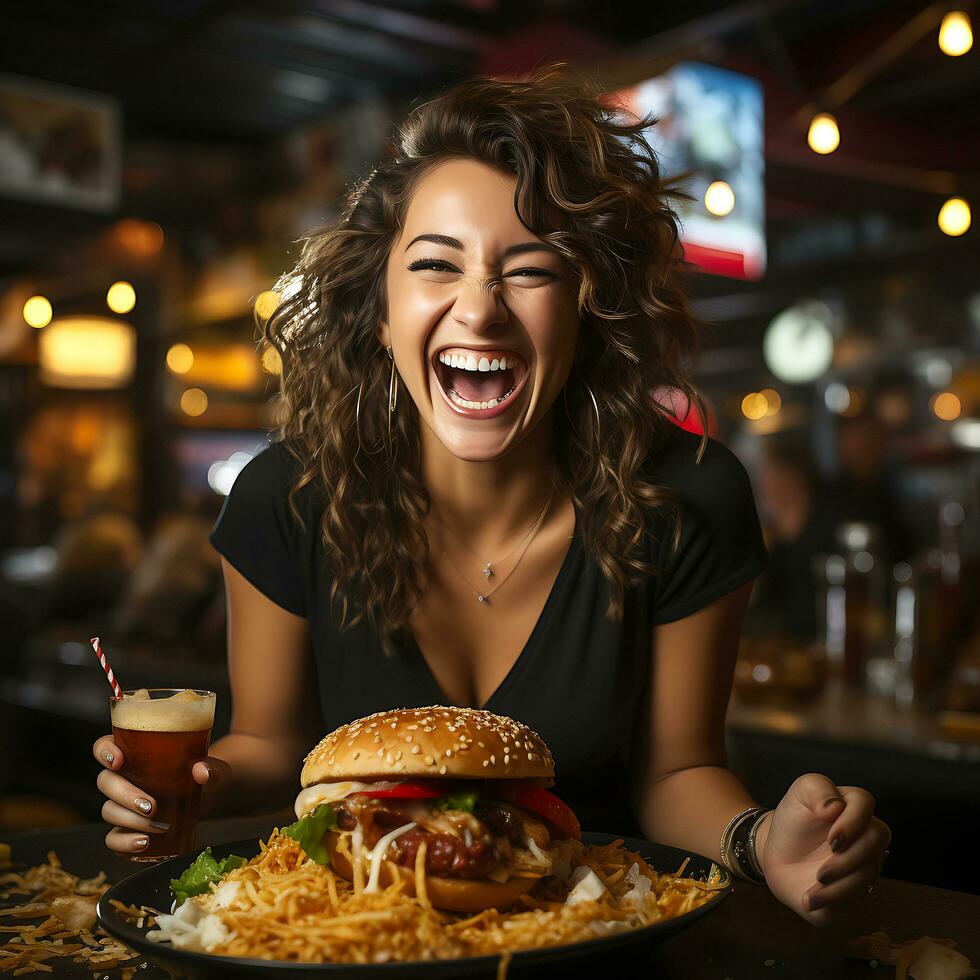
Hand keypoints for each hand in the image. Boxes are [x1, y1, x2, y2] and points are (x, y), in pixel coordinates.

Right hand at [92, 735, 230, 854]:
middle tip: (152, 807)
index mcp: (137, 752)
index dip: (105, 751)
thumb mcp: (213, 767)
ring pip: (108, 810)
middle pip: (106, 782)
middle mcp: (126, 776)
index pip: (105, 746)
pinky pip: (113, 837)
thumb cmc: (207, 772)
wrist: (214, 795)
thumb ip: (210, 768)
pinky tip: (144, 843)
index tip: (119, 760)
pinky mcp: (130, 827)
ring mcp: (125, 803)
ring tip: (159, 828)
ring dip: (129, 821)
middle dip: (124, 795)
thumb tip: (202, 772)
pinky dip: (123, 843)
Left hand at [755, 773, 890, 926]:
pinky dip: (830, 901)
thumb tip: (835, 806)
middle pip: (874, 844)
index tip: (831, 838)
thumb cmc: (794, 818)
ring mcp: (863, 866)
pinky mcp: (852, 891)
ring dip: (839, 886)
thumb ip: (817, 789)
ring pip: (867, 877)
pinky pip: (851, 900)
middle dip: (848, 860)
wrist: (777, 851)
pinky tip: (810, 899)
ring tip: (814, 885)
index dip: (852, 822)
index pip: (865, 804)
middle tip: (822, 869)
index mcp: (854, 807)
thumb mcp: (800, 792)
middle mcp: (865, 838)